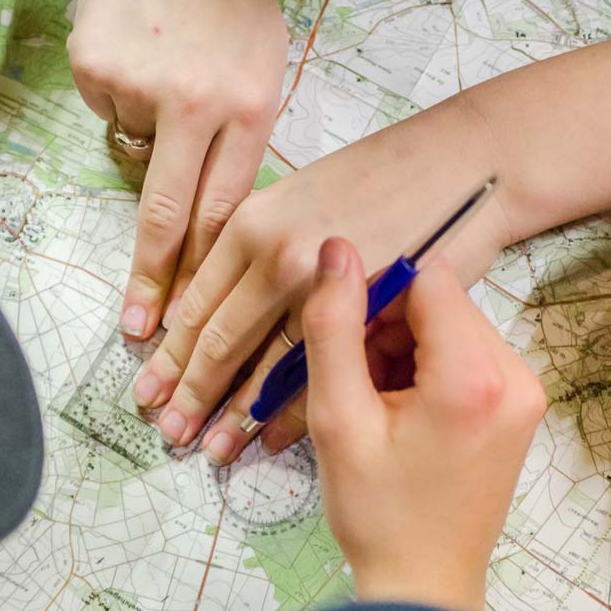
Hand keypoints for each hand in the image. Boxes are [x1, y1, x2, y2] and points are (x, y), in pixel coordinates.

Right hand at [68, 0, 287, 337]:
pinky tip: (139, 57)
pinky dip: (121, 99)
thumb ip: (244, 141)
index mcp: (250, 107)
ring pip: (134, 154)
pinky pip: (107, 113)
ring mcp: (138, 86)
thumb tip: (216, 220)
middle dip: (154, 284)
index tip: (186, 323)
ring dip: (147, 139)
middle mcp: (194, 104)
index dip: (203, 277)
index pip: (223, 216)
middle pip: (168, 218)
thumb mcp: (264, 69)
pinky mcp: (92, 69)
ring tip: (166, 77)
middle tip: (138, 331)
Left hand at [127, 110, 509, 463]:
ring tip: (211, 449)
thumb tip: (230, 301)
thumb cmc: (385, 178)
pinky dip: (289, 411)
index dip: (168, 348)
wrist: (461, 161)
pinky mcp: (360, 309)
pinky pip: (313, 372)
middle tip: (167, 430)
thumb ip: (261, 247)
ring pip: (259, 362)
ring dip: (233, 412)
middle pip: (216, 336)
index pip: (194, 298)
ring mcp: (313, 282)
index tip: (149, 384)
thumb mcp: (302, 197)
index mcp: (250, 220)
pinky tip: (271, 439)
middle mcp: (270, 249)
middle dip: (187, 390)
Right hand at [301, 238, 545, 610]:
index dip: (375, 297)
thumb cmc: (376, 511)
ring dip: (404, 348)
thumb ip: (333, 327)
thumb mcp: (338, 418)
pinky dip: (428, 368)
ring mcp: (526, 392)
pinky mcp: (522, 406)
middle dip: (389, 329)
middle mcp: (517, 375)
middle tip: (356, 384)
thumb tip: (336, 248)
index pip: (426, 280)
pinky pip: (468, 355)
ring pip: (451, 326)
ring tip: (376, 404)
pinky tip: (403, 412)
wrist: (425, 584)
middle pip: (441, 303)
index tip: (344, 343)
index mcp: (475, 377)